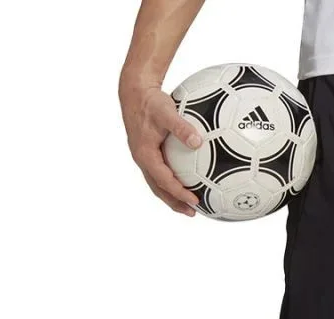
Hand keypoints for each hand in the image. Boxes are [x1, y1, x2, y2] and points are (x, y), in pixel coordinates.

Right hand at [120, 82, 202, 215]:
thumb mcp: (166, 112)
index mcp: (145, 154)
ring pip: (158, 183)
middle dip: (175, 202)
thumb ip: (182, 128)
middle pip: (159, 188)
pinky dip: (172, 182)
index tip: (194, 200)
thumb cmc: (150, 101)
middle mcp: (142, 159)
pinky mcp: (148, 153)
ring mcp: (144, 157)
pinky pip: (160, 173)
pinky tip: (186, 182)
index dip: (178, 192)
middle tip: (192, 212)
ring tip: (189, 206)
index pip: (163, 180)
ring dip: (172, 196)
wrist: (134, 91)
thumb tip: (198, 142)